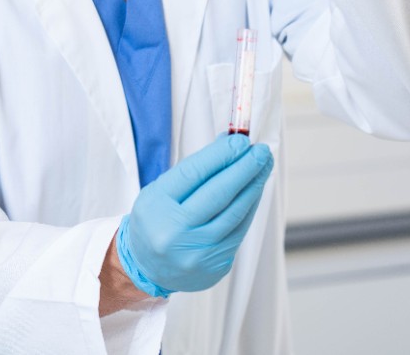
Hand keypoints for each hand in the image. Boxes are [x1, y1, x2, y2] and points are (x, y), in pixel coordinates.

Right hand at [115, 134, 273, 297]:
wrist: (146, 267)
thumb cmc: (155, 221)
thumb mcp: (161, 191)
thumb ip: (193, 170)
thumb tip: (227, 145)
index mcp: (157, 205)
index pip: (194, 173)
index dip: (220, 155)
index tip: (240, 141)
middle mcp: (175, 230)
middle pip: (218, 193)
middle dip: (244, 168)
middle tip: (261, 151)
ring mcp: (197, 251)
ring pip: (235, 213)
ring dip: (253, 187)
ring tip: (263, 167)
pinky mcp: (215, 265)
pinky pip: (239, 231)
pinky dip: (249, 208)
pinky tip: (254, 192)